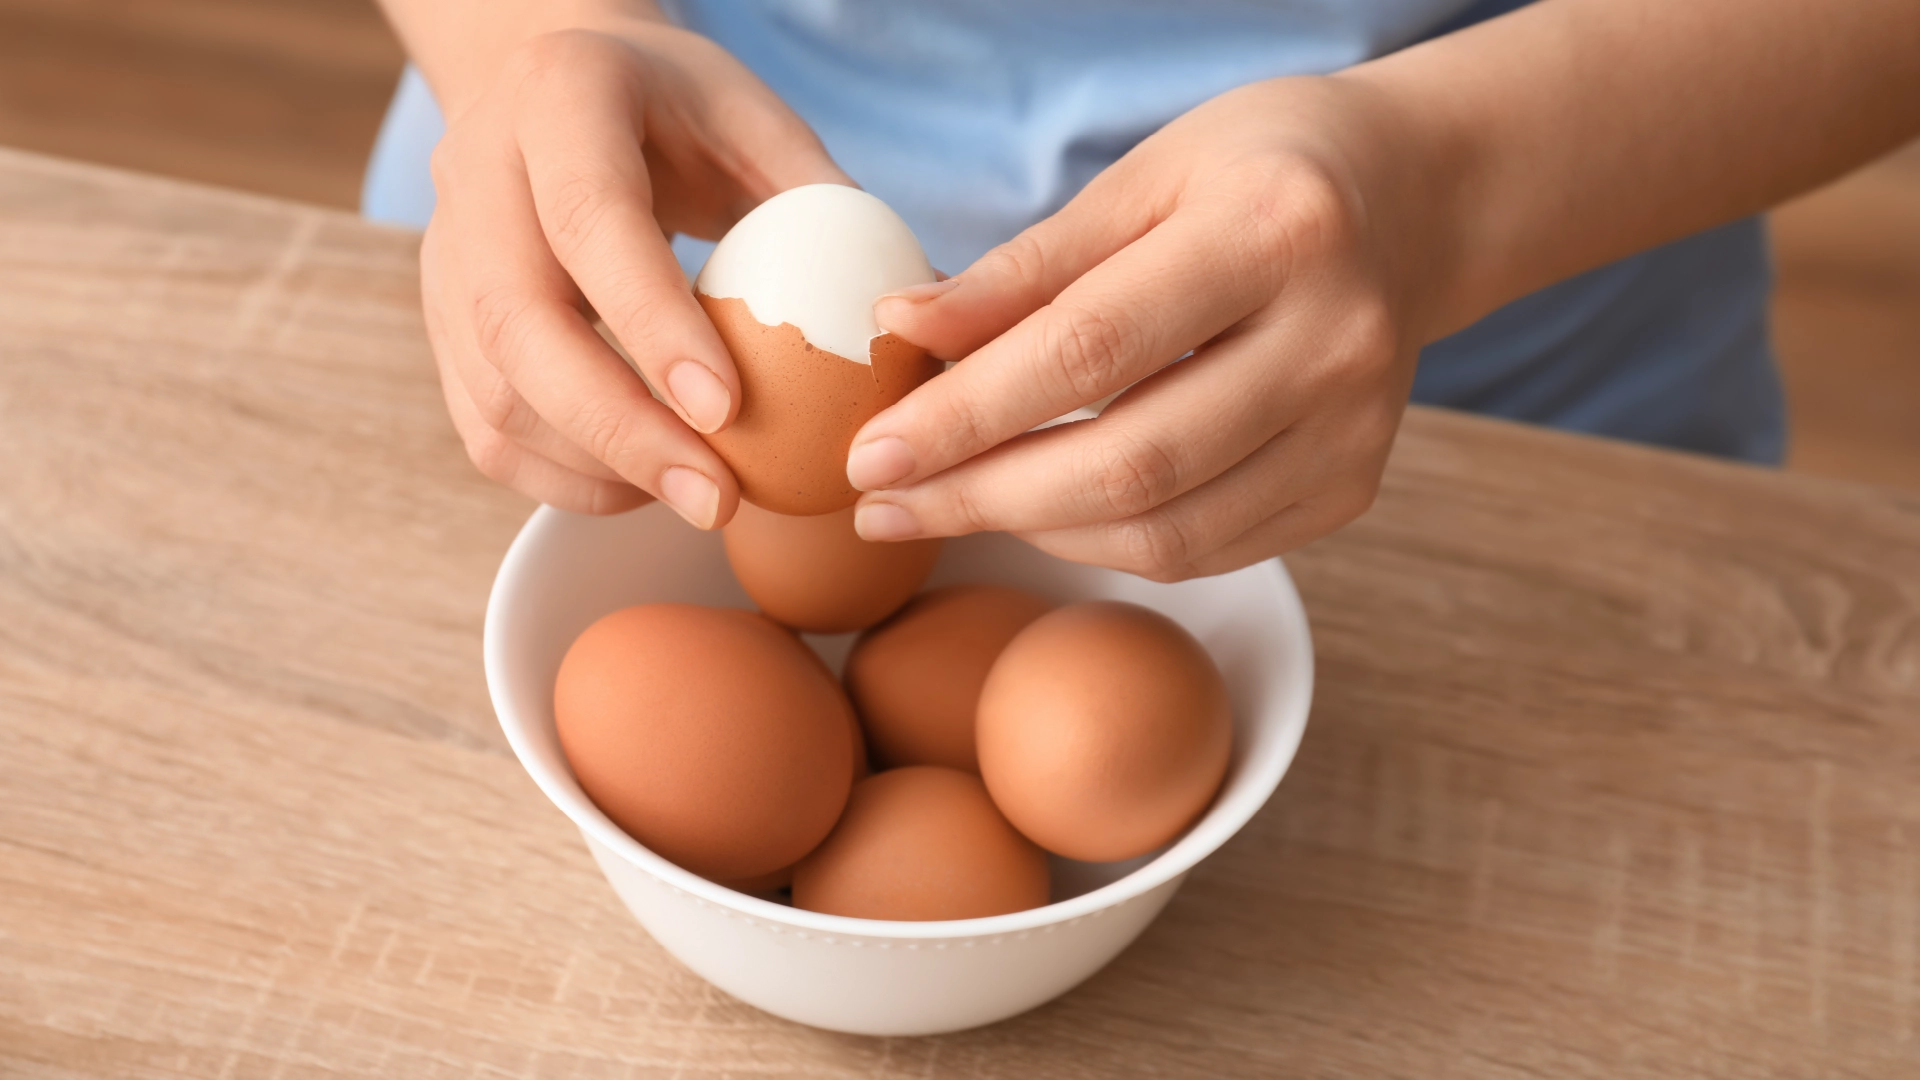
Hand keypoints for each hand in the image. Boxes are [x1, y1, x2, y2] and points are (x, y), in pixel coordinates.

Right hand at [420, 13, 848, 523]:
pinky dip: (564, 478)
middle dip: (622, 429)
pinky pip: (486, 427)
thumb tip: (919, 314)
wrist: (553, 88)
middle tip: (717, 500)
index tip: (726, 411)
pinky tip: (643, 487)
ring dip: (596, 467)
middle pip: (519, 323)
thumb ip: (823, 202)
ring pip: (493, 392)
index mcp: (561, 98)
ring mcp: (445, 254)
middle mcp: (478, 172)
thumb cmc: (677, 112)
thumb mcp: (756, 120)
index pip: (591, 220)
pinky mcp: (442, 322)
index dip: (650, 322)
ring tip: (697, 500)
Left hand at [850, 77, 1443, 580]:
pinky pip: (1204, 549)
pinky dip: (1104, 542)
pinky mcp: (1356, 486)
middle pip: (1130, 463)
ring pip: (1166, 531)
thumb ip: (1023, 268)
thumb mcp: (1139, 180)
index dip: (967, 414)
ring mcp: (1356, 428)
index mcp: (1274, 231)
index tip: (868, 455)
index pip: (1090, 348)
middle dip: (982, 497)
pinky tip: (1038, 512)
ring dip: (1033, 532)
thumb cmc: (1255, 173)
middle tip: (880, 507)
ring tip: (942, 507)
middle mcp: (1334, 340)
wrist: (1410, 202)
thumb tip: (897, 329)